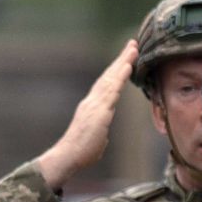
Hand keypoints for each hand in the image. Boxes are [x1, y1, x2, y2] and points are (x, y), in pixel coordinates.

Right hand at [36, 39, 138, 189]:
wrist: (68, 157)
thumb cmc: (82, 152)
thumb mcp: (96, 139)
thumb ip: (100, 131)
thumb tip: (102, 134)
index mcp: (93, 107)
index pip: (107, 84)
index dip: (117, 71)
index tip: (126, 59)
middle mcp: (93, 101)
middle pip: (109, 75)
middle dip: (122, 59)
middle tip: (133, 44)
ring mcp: (95, 104)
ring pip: (111, 78)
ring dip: (123, 62)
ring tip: (133, 48)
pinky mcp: (99, 110)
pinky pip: (112, 90)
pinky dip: (119, 76)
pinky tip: (127, 66)